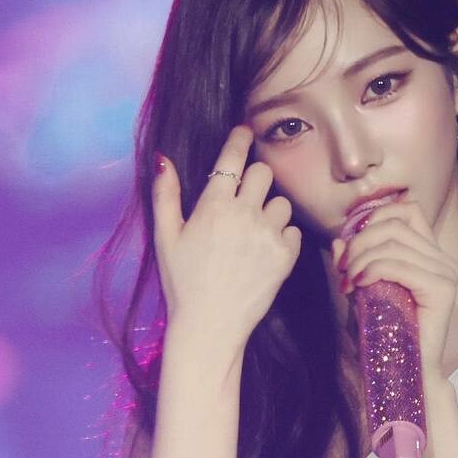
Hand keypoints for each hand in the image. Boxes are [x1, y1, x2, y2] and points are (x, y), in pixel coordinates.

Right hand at [153, 125, 301, 360]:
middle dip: (255, 179)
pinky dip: (282, 237)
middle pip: (264, 173)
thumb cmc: (182, 282)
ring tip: (253, 232)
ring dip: (270, 210)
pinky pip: (293, 231)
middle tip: (245, 197)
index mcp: (213, 205)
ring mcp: (268, 235)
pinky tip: (264, 251)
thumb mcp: (166, 237)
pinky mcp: (286, 257)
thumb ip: (165, 195)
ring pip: (282, 202)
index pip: (232, 157)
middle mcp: (244, 214)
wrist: (210, 325)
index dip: (240, 139)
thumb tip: (163, 159)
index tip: (245, 132)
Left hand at [330, 199, 457, 379]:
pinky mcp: (442, 288)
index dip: (375, 217)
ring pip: (393, 243)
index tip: (351, 243)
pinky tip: (360, 285)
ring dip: (361, 259)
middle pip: (395, 224)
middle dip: (360, 241)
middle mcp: (443, 260)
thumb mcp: (364, 291)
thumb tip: (338, 239)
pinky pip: (398, 265)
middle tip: (343, 268)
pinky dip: (372, 270)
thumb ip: (355, 264)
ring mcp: (446, 272)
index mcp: (430, 255)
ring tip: (349, 281)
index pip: (408, 210)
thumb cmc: (387, 335)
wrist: (407, 370)